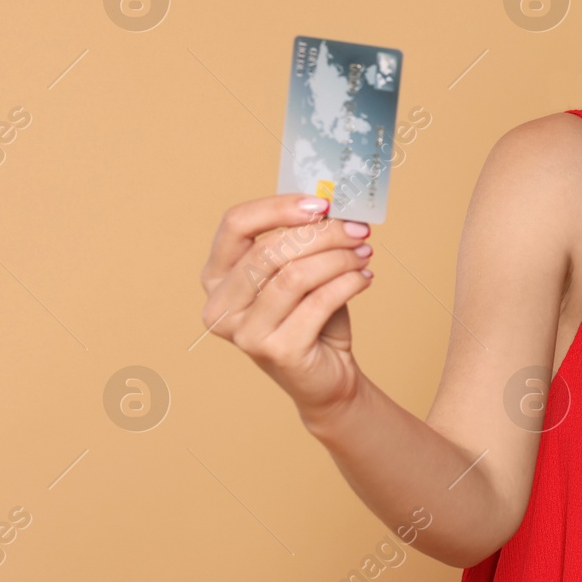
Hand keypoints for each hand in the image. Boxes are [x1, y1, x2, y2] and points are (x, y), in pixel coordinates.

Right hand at [200, 195, 375, 423]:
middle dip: (322, 234)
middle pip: (269, 249)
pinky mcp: (276, 350)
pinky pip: (318, 302)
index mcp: (216, 277)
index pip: (235, 224)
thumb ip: (303, 240)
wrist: (325, 377)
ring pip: (294, 275)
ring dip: (339, 257)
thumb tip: (332, 204)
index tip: (322, 204)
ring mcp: (244, 333)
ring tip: (364, 252)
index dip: (279, 207)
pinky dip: (348, 283)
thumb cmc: (310, 318)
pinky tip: (365, 278)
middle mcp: (220, 306)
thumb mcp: (300, 271)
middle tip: (358, 230)